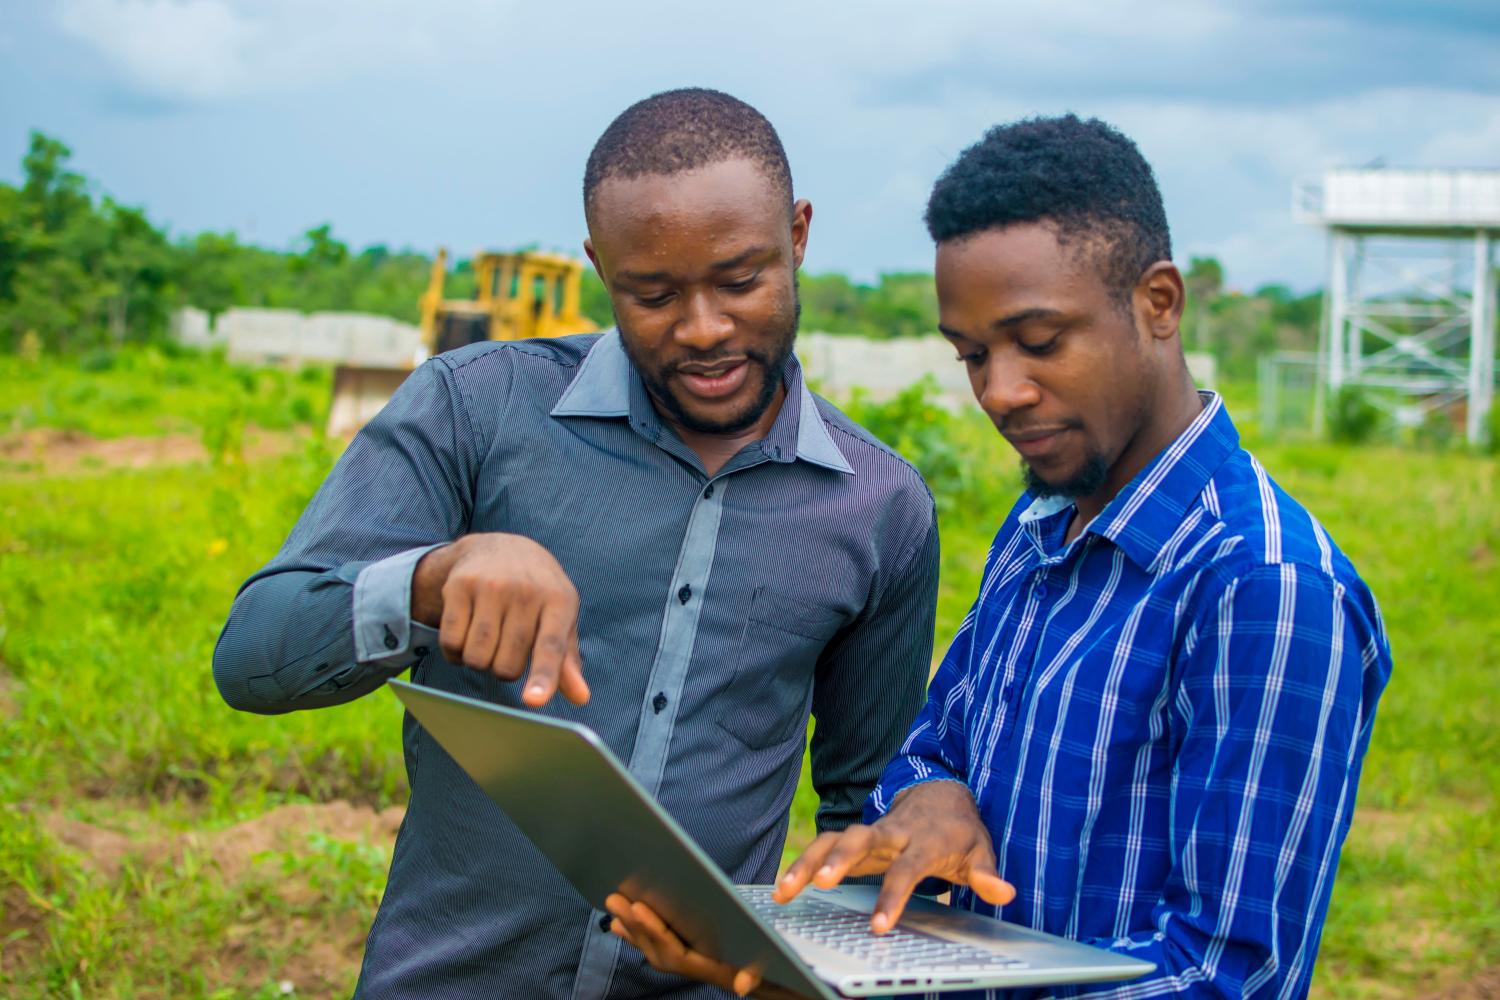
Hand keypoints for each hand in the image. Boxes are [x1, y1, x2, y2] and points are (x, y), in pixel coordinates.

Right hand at [411, 533, 588, 706]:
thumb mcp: (560, 618)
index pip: (550, 646)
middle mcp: (525, 590)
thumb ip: (566, 659)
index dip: (543, 676)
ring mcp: (490, 586)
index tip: (533, 701)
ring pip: (477, 658)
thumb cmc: (537, 594)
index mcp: (559, 600)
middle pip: (506, 665)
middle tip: (507, 647)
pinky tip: (466, 635)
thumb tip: (580, 697)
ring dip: (479, 663)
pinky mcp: (458, 586)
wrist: (501, 547)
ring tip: (488, 640)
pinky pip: (451, 643)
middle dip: (504, 670)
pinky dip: (455, 653)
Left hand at [604, 893, 761, 996]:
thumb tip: (743, 986)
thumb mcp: (761, 968)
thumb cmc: (761, 965)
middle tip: (615, 899)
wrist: (759, 977)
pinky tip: (619, 923)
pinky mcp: (680, 954)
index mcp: (705, 968)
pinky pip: (653, 946)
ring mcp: (682, 961)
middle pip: (655, 948)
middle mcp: (689, 967)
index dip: (655, 931)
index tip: (639, 908)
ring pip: (650, 946)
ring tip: (613, 904)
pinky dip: (635, 934)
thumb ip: (753, 975)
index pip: (673, 952)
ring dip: (631, 926)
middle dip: (635, 924)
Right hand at [774, 779, 1013, 932]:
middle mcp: (892, 831)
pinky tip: (784, 885)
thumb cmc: (960, 830)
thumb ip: (987, 875)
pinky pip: (826, 844)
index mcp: (923, 840)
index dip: (892, 895)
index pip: (906, 868)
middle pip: (861, 840)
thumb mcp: (980, 850)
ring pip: (835, 839)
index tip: (878, 926)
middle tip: (818, 884)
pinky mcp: (857, 835)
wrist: (942, 792)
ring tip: (785, 889)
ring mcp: (871, 831)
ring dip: (808, 861)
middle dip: (839, 860)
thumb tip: (1005, 893)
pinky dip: (804, 860)